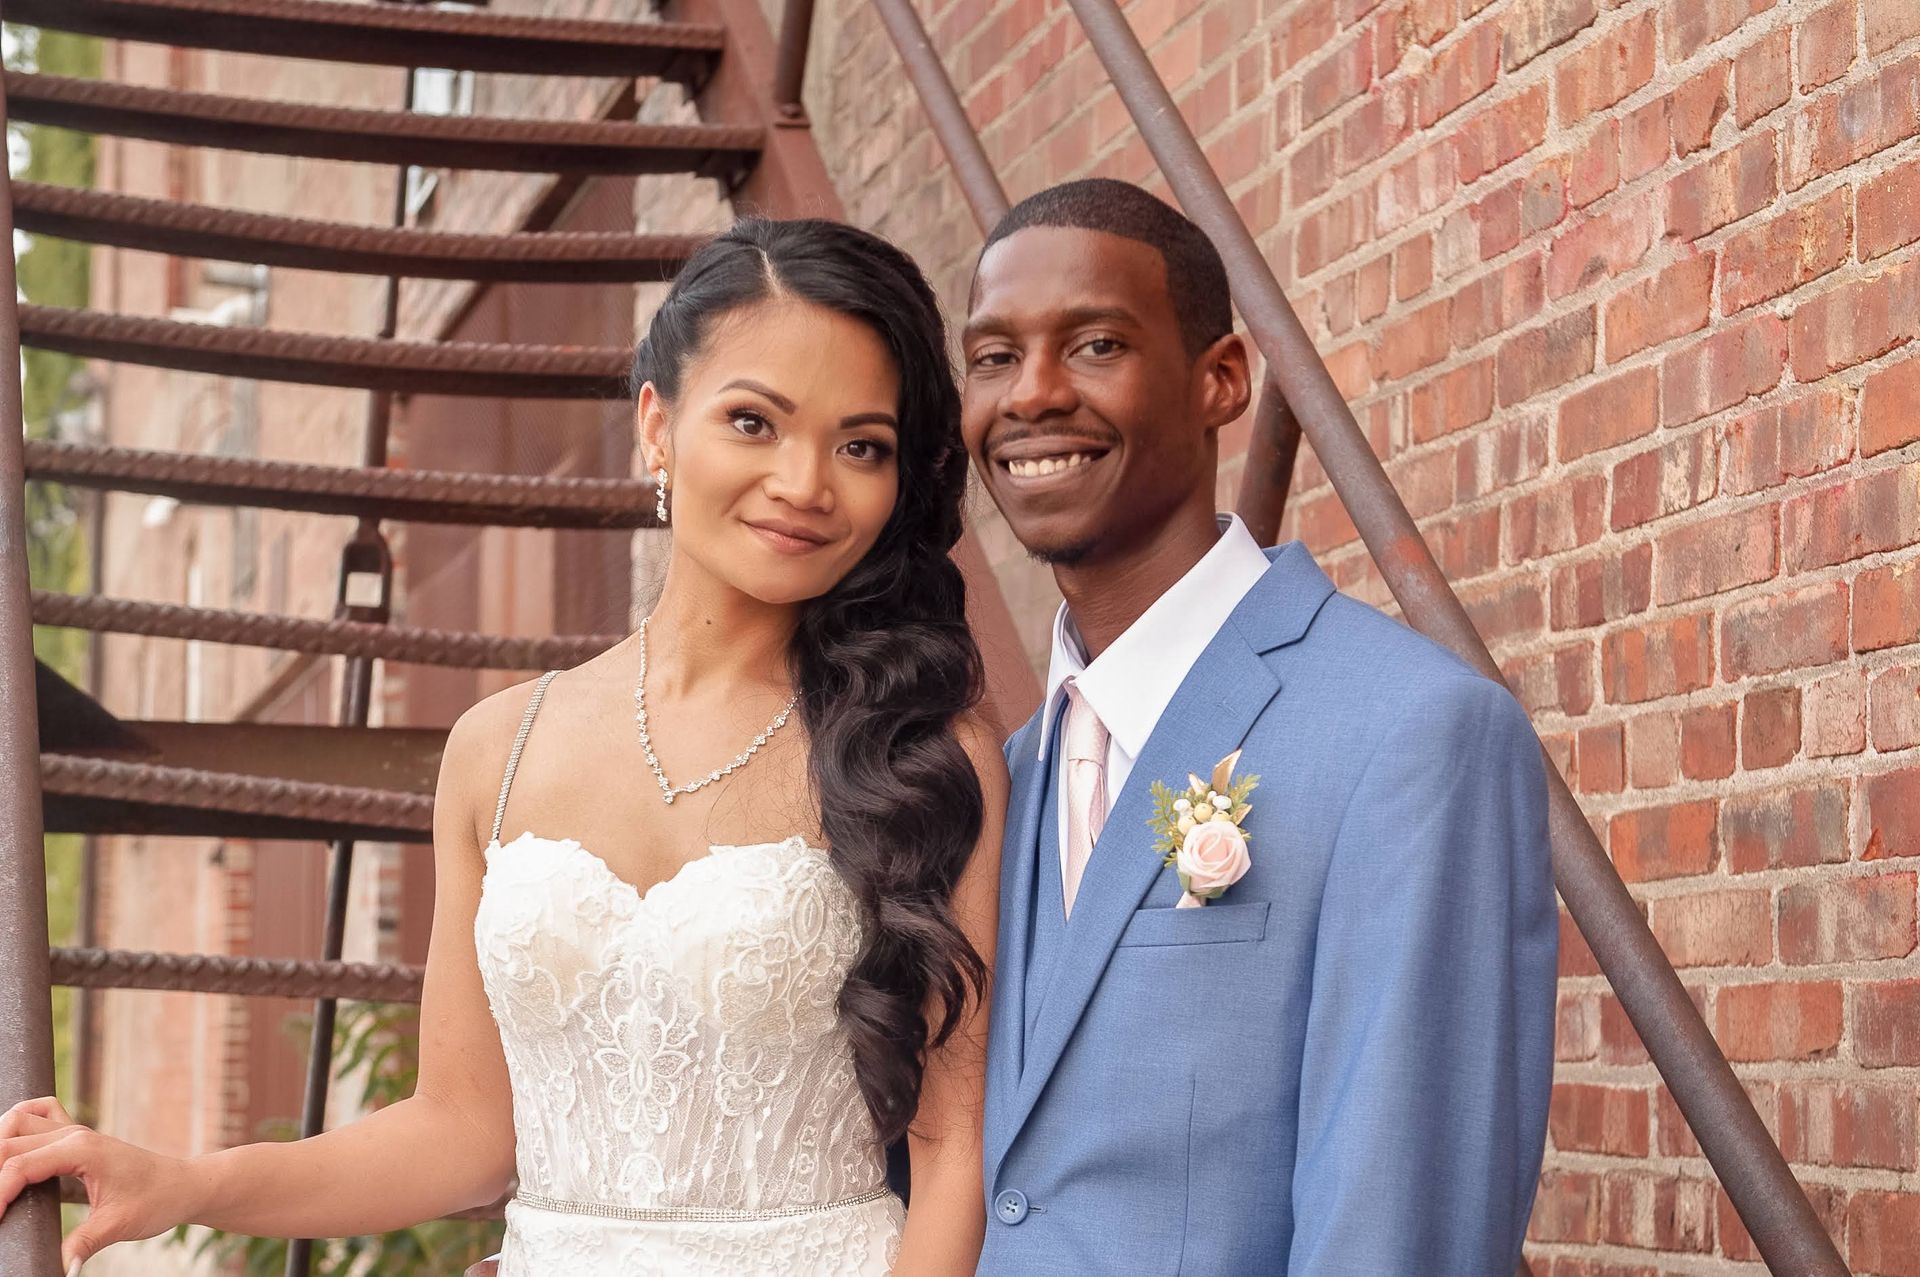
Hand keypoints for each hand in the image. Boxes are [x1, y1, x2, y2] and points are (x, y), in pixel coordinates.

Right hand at [0, 1097, 198, 1269]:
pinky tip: (7, 1147)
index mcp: (81, 1150)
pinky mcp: (75, 1136)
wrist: (182, 1185)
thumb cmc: (157, 1200)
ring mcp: (74, 1130)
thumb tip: (61, 1270)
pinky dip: (16, 1124)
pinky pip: (38, 1113)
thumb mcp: (118, 1226)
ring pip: (17, 1121)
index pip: (19, 1166)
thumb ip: (82, 1245)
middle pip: (9, 1142)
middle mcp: (74, 1134)